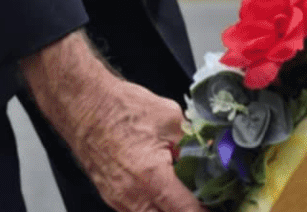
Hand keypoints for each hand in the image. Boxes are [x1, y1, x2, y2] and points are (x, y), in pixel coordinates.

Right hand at [20, 31, 204, 211]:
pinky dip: (157, 206)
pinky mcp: (113, 198)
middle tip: (208, 202)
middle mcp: (132, 197)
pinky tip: (169, 194)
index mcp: (152, 178)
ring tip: (188, 197)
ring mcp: (119, 201)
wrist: (85, 105)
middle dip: (189, 211)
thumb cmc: (120, 108)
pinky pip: (139, 210)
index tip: (221, 207)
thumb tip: (212, 151)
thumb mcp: (171, 119)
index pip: (187, 211)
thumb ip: (193, 140)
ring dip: (172, 209)